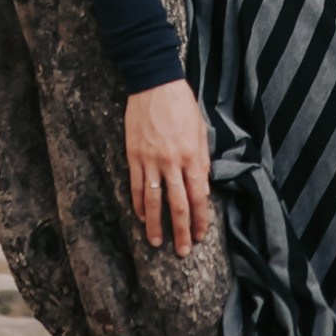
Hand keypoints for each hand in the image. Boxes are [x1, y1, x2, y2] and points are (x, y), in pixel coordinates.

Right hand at [124, 79, 212, 256]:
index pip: (198, 196)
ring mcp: (150, 161)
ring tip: (157, 243)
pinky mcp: (133, 156)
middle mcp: (172, 163)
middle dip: (180, 230)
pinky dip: (137, 205)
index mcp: (192, 156)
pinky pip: (135, 187)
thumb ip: (202, 160)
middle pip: (177, 204)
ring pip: (153, 201)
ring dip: (156, 225)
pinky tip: (141, 218)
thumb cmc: (182, 105)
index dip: (199, 218)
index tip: (199, 235)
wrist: (154, 84)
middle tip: (181, 250)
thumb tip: (201, 188)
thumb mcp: (200, 130)